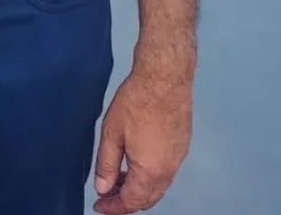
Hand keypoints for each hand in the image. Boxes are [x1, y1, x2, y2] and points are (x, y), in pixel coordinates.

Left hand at [93, 67, 193, 212]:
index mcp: (149, 171)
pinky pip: (165, 175)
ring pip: (157, 188)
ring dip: (138, 190)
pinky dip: (149, 178)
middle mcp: (167, 172)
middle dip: (126, 202)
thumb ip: (106, 164)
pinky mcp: (181, 148)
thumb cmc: (136, 102)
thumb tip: (102, 189)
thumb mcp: (112, 132)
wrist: (165, 79)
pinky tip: (134, 164)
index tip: (99, 206)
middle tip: (107, 194)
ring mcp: (177, 160)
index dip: (113, 208)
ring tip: (117, 179)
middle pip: (147, 199)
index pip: (131, 202)